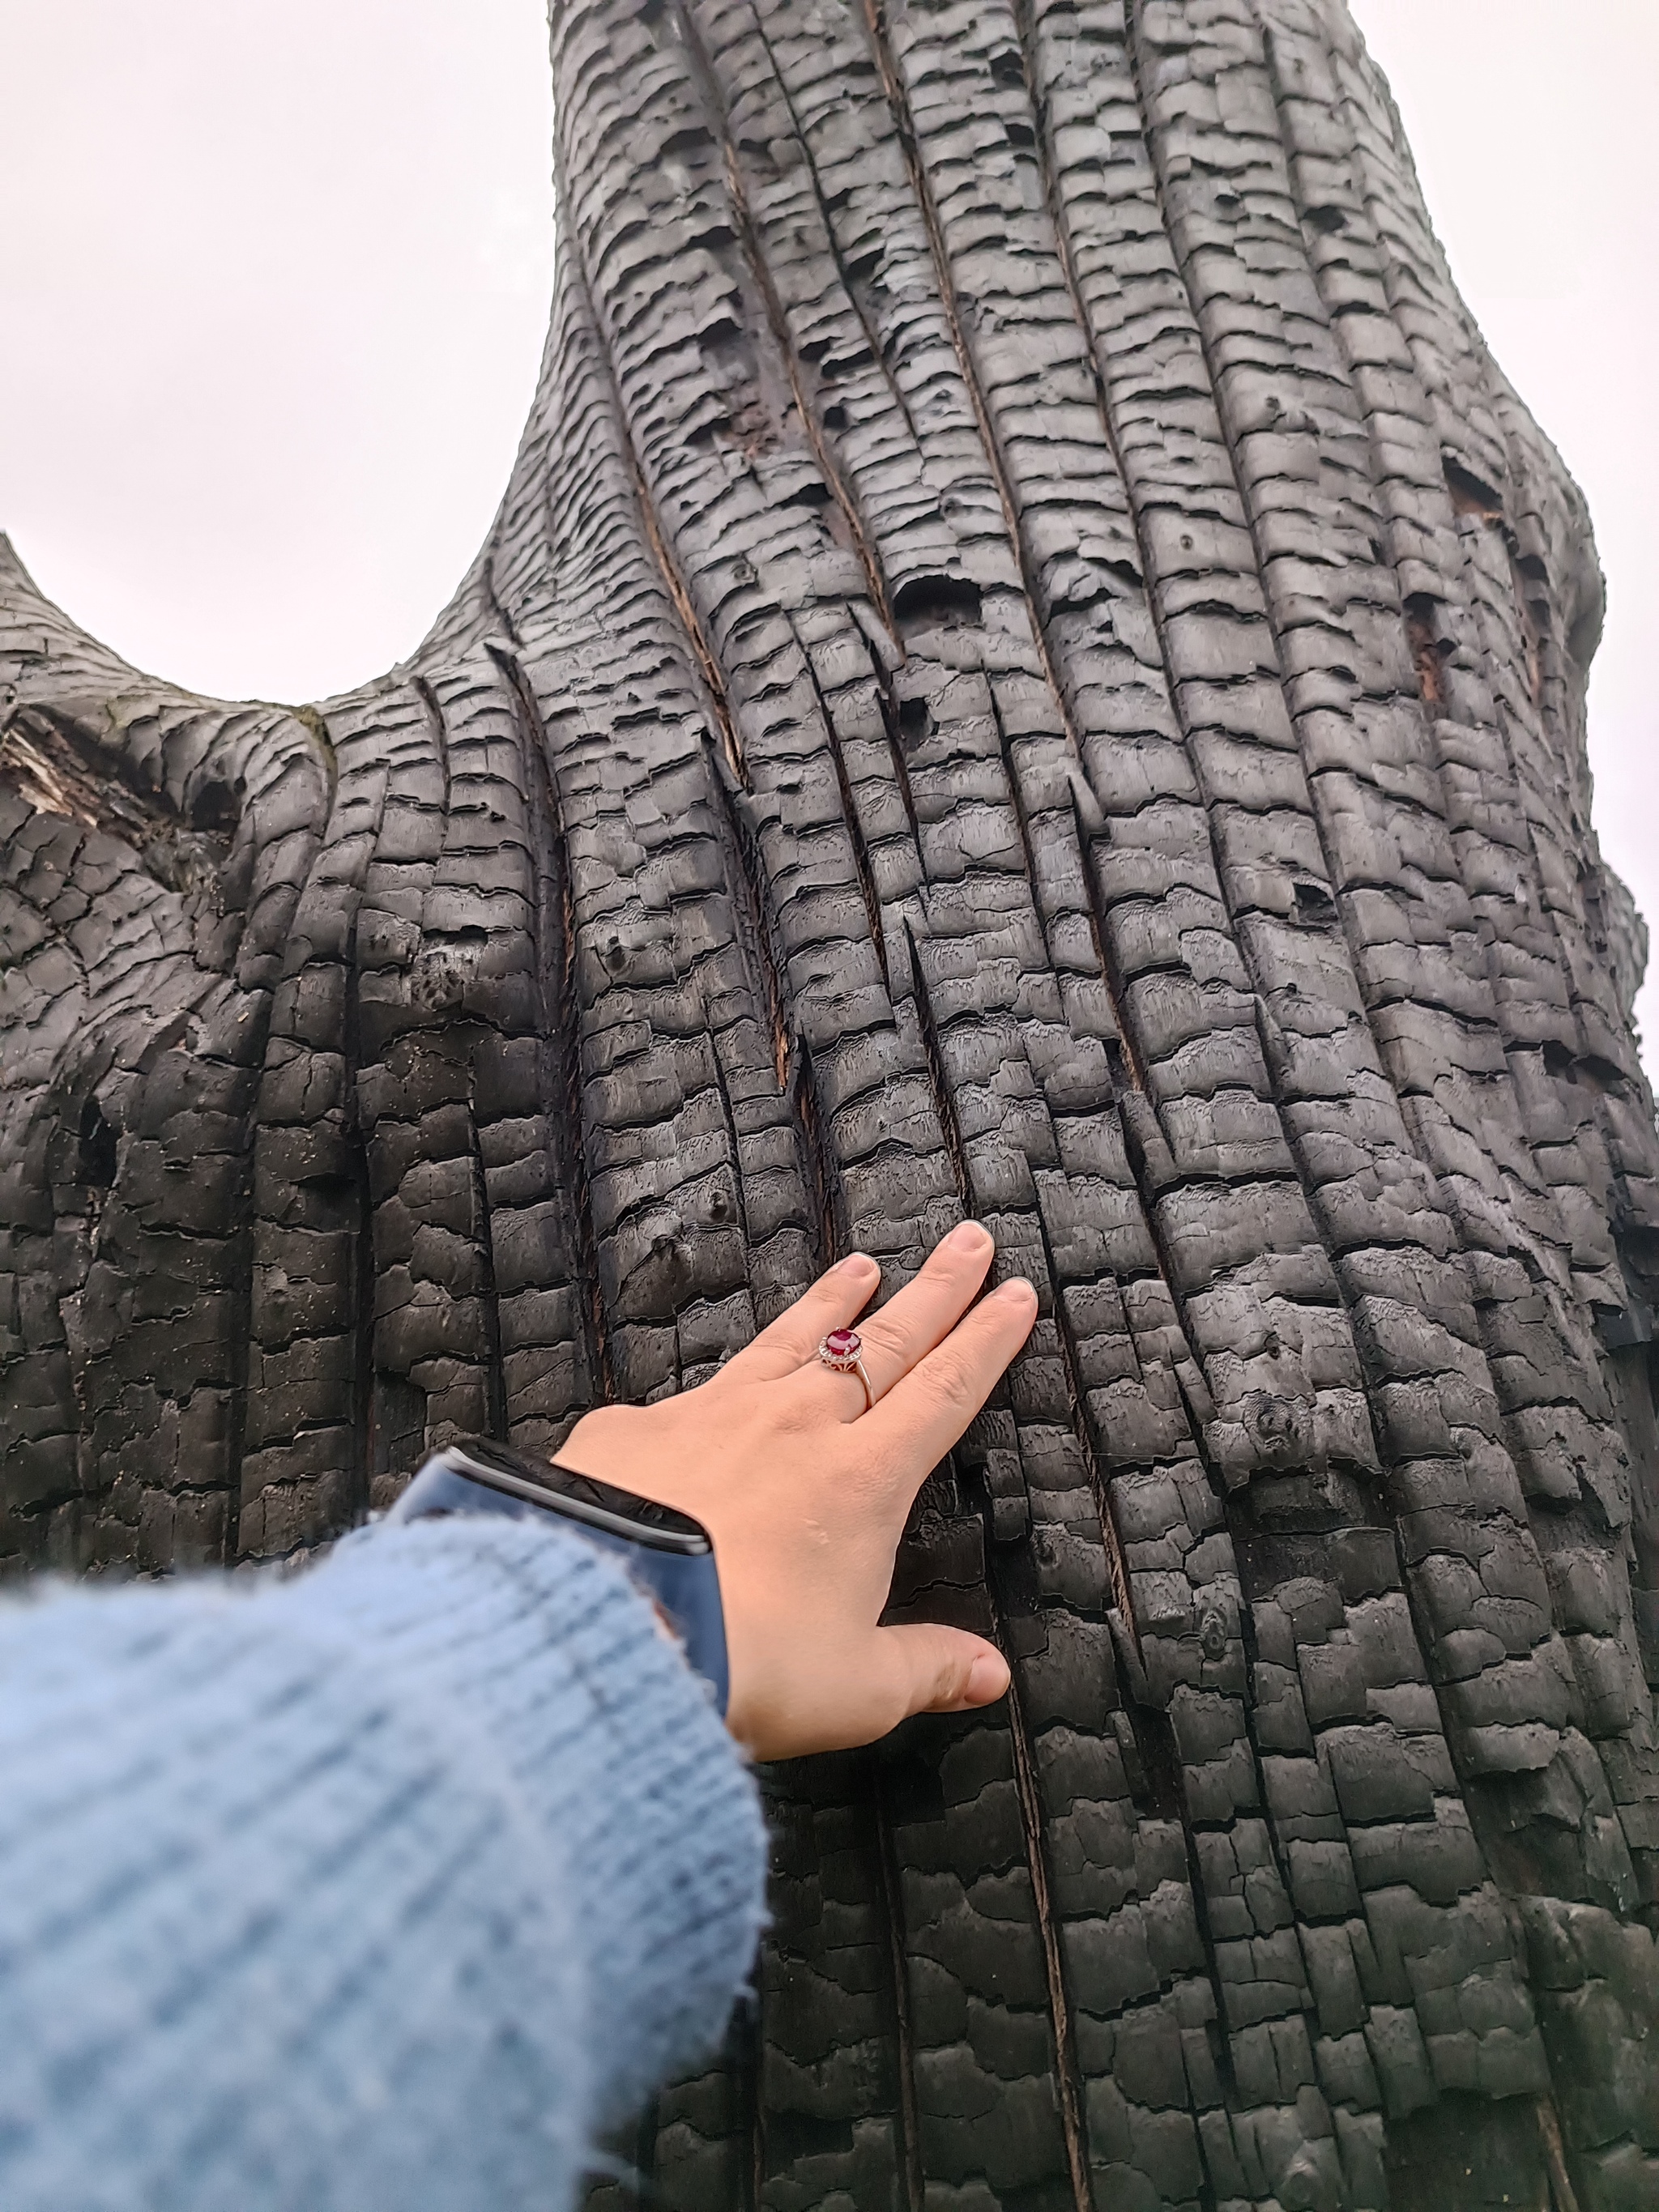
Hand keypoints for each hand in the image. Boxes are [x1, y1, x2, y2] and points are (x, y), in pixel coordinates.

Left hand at [556, 1221, 1036, 1760]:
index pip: (943, 1392)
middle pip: (882, 1342)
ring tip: (859, 1265)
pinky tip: (712, 1382)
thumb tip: (988, 1676)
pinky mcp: (636, 1429)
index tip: (1014, 1296)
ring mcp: (712, 1415)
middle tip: (968, 1241)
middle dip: (935, 1290)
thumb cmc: (743, 1664)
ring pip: (789, 1341)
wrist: (614, 1627)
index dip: (984, 1341)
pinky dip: (715, 1380)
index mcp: (862, 1481)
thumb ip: (925, 1670)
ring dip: (831, 1303)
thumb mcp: (855, 1688)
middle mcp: (794, 1428)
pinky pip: (688, 1393)